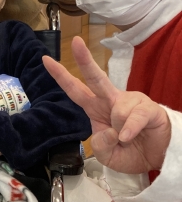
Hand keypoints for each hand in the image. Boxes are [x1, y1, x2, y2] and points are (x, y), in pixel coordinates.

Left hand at [42, 36, 170, 173]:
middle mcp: (110, 100)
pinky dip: (130, 131)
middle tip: (75, 41)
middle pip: (95, 77)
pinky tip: (129, 137)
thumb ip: (101, 146)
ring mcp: (130, 101)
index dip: (61, 76)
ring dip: (119, 131)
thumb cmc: (128, 152)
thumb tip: (108, 130)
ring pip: (117, 109)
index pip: (75, 89)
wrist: (155, 159)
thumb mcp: (107, 156)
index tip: (45, 60)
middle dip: (84, 59)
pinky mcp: (148, 108)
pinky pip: (134, 117)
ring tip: (127, 138)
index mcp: (95, 108)